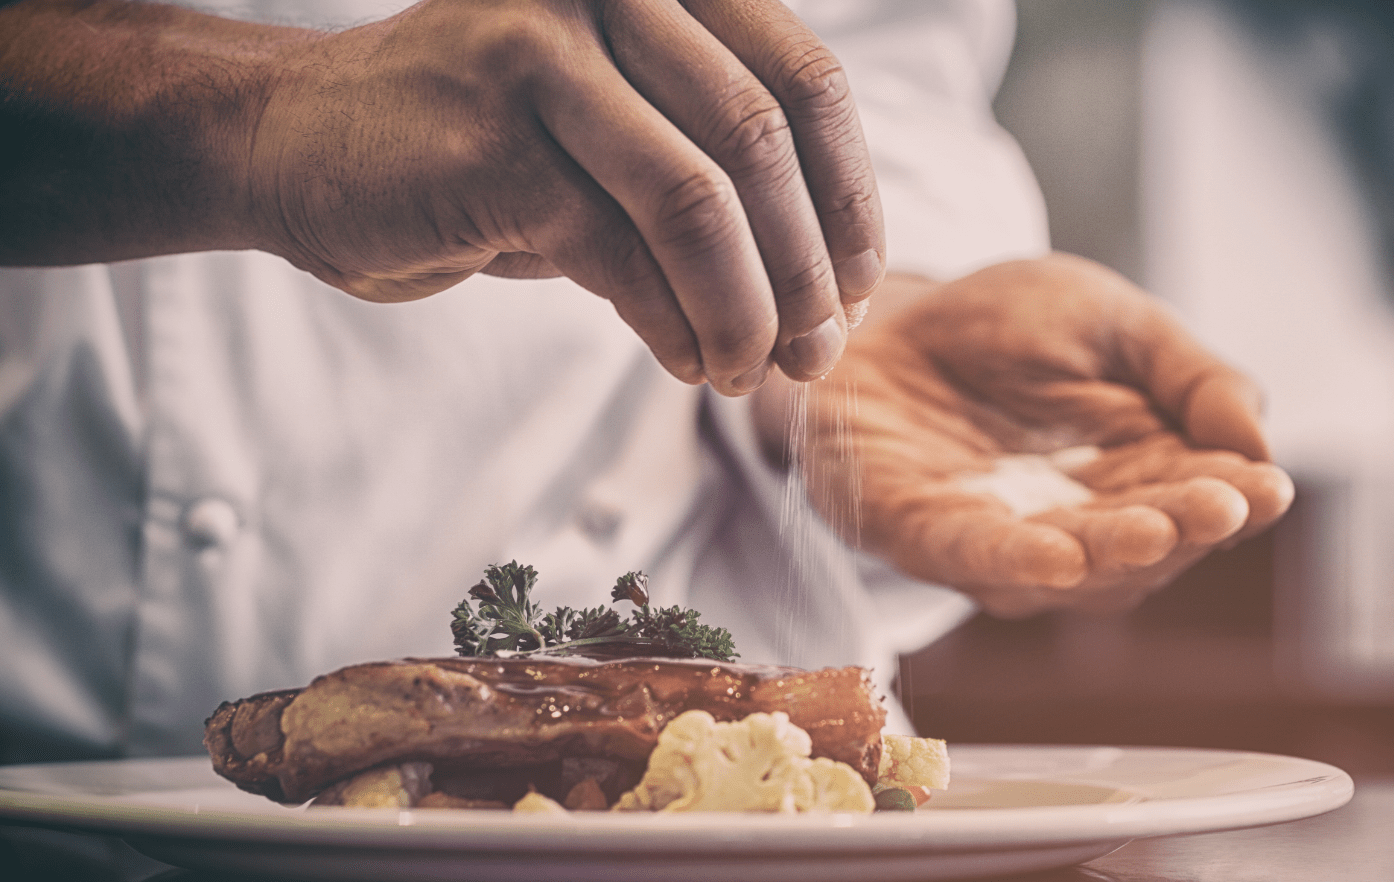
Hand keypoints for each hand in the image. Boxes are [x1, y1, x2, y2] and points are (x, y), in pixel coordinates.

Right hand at [249, 0, 883, 391]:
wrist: (300, 147)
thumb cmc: (481, 151)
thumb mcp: (618, 138)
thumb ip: (716, 176)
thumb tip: (835, 293)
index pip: (805, 80)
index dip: (850, 195)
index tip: (861, 287)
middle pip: (762, 140)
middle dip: (807, 268)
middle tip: (819, 353)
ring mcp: (545, 53)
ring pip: (701, 201)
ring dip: (747, 309)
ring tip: (750, 372)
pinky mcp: (493, 140)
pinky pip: (623, 254)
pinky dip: (674, 324)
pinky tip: (687, 360)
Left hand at [791, 254, 1293, 616]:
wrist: (880, 314)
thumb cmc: (1003, 324)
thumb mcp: (1113, 321)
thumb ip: (1189, 375)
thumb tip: (1259, 445)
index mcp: (1137, 476)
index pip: (1199, 499)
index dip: (1234, 500)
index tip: (1267, 489)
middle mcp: (1077, 526)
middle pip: (1143, 545)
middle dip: (1182, 527)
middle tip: (1222, 508)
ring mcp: (999, 542)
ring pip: (1068, 567)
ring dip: (1109, 554)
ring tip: (1154, 530)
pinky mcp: (919, 534)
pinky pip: (969, 556)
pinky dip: (1011, 561)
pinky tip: (1057, 558)